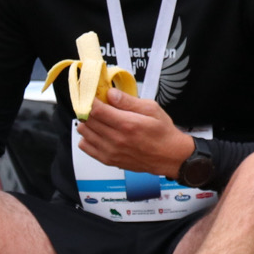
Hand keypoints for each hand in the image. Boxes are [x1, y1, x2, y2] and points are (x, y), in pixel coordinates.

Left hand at [76, 89, 194, 179]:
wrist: (170, 156)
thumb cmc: (162, 132)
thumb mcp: (151, 109)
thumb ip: (128, 101)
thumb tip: (110, 94)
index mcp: (127, 124)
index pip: (95, 110)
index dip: (90, 99)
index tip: (92, 95)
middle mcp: (116, 139)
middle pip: (87, 120)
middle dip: (88, 109)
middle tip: (96, 105)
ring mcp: (110, 151)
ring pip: (84, 132)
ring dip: (87, 122)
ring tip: (98, 118)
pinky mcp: (108, 160)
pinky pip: (85, 146)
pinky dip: (87, 137)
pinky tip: (97, 132)